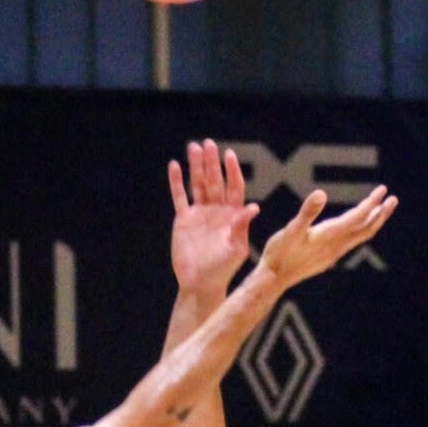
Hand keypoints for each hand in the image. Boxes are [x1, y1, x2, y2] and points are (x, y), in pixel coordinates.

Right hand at [168, 139, 256, 298]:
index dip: (231, 171)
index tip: (228, 155)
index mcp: (233, 215)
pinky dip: (176, 182)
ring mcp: (200, 213)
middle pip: (214, 181)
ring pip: (197, 184)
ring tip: (193, 147)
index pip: (234, 187)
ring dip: (195, 166)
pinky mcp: (184, 220)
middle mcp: (217, 210)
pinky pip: (180, 197)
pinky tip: (174, 165)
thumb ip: (241, 227)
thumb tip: (253, 208)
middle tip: (209, 143)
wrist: (201, 282)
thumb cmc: (224, 268)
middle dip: (212, 163)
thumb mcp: (236, 248)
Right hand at [252, 187, 398, 290]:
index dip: (371, 203)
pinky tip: (356, 228)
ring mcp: (333, 253)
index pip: (358, 217)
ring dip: (373, 222)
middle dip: (381, 213)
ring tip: (381, 210)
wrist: (274, 279)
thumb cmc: (279, 253)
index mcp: (330, 235)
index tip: (383, 190)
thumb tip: (320, 193)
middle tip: (393, 199)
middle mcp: (336, 245)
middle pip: (366, 228)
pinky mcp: (328, 257)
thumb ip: (307, 212)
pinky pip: (351, 242)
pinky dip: (360, 231)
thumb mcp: (290, 230)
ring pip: (360, 236)